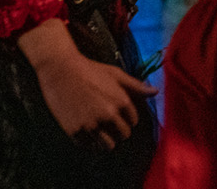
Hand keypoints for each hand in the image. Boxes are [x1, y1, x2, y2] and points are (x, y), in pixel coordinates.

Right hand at [17, 18, 157, 150]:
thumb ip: (136, 86)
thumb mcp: (116, 74)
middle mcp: (108, 115)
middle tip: (109, 125)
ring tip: (100, 133)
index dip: (127, 119)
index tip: (119, 116)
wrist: (60, 69)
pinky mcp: (75, 131)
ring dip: (106, 141)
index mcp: (121, 101)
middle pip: (123, 135)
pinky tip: (87, 132)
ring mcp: (91, 124)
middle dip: (119, 131)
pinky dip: (89, 142)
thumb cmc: (90, 69)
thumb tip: (156, 91)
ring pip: (108, 146)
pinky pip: (88, 146)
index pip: (133, 122)